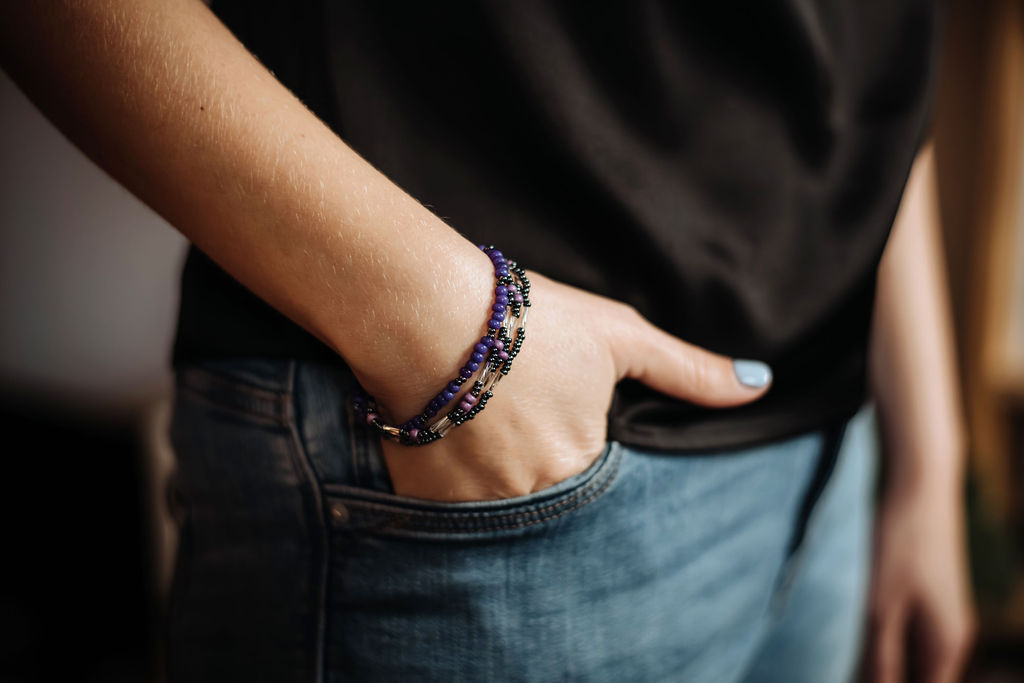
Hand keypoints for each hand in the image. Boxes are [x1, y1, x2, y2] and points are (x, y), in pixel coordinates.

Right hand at [371, 270, 773, 501]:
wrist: (425, 309)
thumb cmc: (528, 317)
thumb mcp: (618, 336)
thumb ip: (688, 370)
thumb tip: (759, 386)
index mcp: (585, 461)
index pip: (596, 477)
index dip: (573, 440)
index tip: (550, 413)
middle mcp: (535, 495)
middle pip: (547, 495)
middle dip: (533, 461)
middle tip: (510, 419)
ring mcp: (476, 504)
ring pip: (499, 505)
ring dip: (492, 475)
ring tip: (478, 427)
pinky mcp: (425, 501)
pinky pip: (448, 512)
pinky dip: (450, 483)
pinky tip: (445, 439)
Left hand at [860, 470, 976, 682]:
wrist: (920, 483)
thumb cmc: (901, 541)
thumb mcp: (881, 605)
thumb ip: (879, 658)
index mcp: (945, 647)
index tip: (851, 676)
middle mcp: (950, 638)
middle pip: (914, 678)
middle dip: (876, 678)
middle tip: (841, 666)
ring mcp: (940, 616)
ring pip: (907, 657)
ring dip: (877, 661)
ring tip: (841, 656)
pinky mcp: (926, 596)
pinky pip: (904, 634)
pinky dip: (880, 639)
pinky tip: (853, 630)